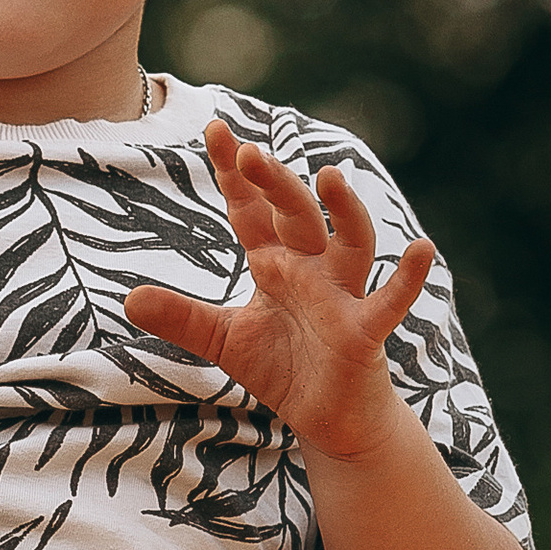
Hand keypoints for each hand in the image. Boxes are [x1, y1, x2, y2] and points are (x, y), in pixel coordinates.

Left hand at [127, 122, 434, 459]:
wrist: (329, 419)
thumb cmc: (285, 369)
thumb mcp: (224, 341)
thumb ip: (182, 318)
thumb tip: (128, 298)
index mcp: (275, 264)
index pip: (251, 210)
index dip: (234, 174)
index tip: (215, 130)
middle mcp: (311, 269)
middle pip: (295, 215)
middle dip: (275, 184)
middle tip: (251, 152)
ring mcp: (341, 296)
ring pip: (349, 242)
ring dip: (342, 210)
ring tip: (330, 176)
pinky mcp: (364, 331)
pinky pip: (389, 301)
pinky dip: (406, 277)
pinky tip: (422, 249)